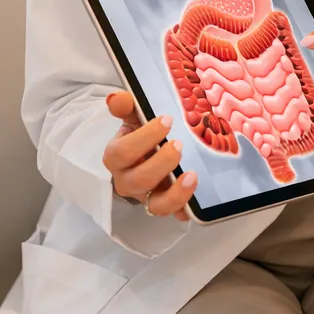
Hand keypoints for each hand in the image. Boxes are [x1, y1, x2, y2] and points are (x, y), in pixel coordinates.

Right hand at [102, 91, 195, 220]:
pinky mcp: (165, 205)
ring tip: (192, 175)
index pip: (121, 152)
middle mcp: (128, 180)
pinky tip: (197, 202)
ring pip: (155, 205)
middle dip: (160, 163)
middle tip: (179, 144)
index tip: (167, 120)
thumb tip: (116, 98)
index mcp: (117, 157)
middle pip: (138, 180)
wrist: (147, 153)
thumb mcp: (134, 117)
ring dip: (175, 193)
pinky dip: (185, 210)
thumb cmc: (142, 134)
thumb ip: (127, 106)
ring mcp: (147, 195)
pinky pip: (174, 214)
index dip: (144, 138)